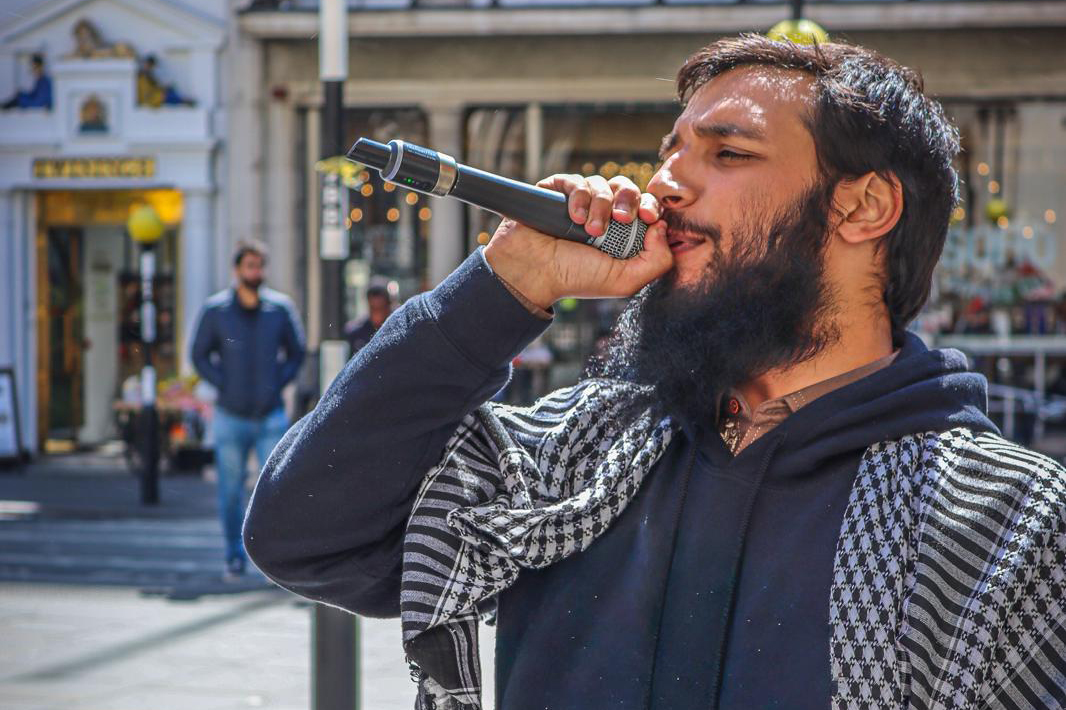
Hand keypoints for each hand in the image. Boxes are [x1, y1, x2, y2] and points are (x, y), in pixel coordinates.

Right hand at [483, 174, 672, 309]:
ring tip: (590, 229)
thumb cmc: (575, 278)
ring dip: (600, 205)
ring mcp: (579, 201)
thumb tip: (662, 226)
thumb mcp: (624, 280)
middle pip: (627, 188)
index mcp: (621, 232)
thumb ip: (657, 261)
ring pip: (602, 184)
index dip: (651, 206)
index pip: (645, 207)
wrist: (533, 273)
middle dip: (628, 200)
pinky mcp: (557, 191)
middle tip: (621, 219)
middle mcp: (602, 213)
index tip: (648, 217)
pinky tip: (574, 217)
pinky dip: (579, 197)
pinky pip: (575, 181)